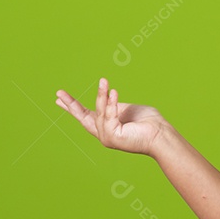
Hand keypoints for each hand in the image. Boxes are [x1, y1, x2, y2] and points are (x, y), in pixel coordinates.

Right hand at [55, 78, 169, 155]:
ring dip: (101, 95)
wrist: (161, 134)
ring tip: (104, 81)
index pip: (86, 116)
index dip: (73, 107)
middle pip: (83, 117)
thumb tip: (106, 96)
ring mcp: (107, 137)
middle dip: (71, 105)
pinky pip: (109, 115)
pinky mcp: (113, 137)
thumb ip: (114, 105)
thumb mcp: (126, 109)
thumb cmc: (149, 122)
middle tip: (58, 93)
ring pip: (99, 112)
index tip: (58, 99)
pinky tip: (114, 92)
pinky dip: (111, 103)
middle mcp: (104, 134)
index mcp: (106, 127)